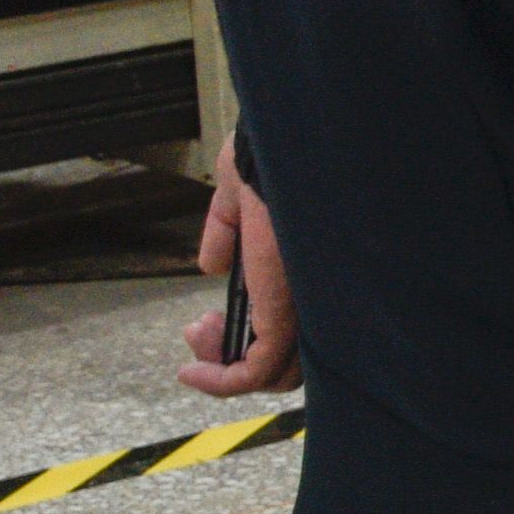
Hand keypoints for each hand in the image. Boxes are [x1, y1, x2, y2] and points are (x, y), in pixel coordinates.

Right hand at [181, 157, 300, 396]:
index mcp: (311, 268)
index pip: (299, 329)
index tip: (204, 326)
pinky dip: (224, 379)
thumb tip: (211, 266)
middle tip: (198, 329)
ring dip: (222, 368)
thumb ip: (225, 231)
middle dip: (231, 358)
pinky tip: (193, 372)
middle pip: (291, 360)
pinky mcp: (291, 305)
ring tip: (196, 332)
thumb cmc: (275, 153)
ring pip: (276, 370)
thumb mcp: (240, 195)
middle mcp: (320, 290)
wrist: (286, 134)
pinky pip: (263, 364)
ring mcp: (310, 301)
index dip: (250, 342)